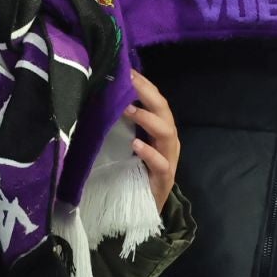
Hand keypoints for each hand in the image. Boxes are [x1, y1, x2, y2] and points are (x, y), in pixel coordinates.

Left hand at [125, 69, 178, 211]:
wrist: (145, 206)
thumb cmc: (136, 170)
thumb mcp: (131, 141)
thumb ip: (125, 122)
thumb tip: (106, 96)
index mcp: (160, 128)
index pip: (156, 100)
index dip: (144, 84)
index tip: (127, 70)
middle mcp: (168, 139)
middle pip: (163, 111)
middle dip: (147, 94)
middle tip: (129, 81)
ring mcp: (169, 158)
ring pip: (166, 133)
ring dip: (147, 119)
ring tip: (129, 109)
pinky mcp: (164, 178)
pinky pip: (161, 163)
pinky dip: (149, 153)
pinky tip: (136, 145)